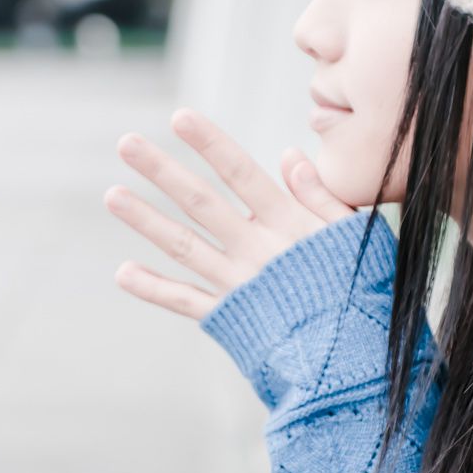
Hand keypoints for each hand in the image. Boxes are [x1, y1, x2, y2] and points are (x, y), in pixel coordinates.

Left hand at [104, 107, 355, 318]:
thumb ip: (321, 196)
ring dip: (146, 219)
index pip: (241, 174)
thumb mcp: (354, 236)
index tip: (179, 117)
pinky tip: (122, 272)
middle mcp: (256, 250)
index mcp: (288, 224)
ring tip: (111, 195)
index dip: (210, 144)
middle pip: (201, 203)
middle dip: (162, 170)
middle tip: (125, 143)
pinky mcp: (231, 318)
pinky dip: (153, 288)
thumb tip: (289, 154)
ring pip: (184, 245)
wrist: (355, 355)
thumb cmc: (362, 289)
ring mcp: (239, 284)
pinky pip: (185, 301)